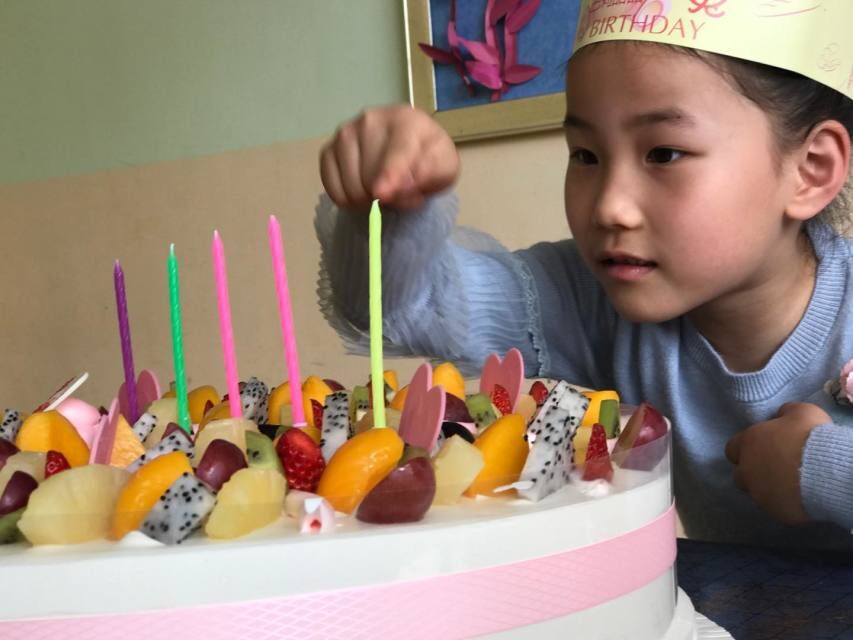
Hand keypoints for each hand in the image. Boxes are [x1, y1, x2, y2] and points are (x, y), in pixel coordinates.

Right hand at [319, 105, 459, 210]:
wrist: (409, 151)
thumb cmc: (428, 160)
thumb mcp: (445, 168)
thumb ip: (431, 173)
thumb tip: (406, 183)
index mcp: (405, 120)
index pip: (396, 151)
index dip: (389, 175)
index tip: (381, 192)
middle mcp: (370, 119)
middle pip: (371, 174)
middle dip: (387, 196)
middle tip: (401, 193)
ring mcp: (345, 133)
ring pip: (351, 185)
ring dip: (367, 200)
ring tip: (383, 190)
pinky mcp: (328, 149)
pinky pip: (333, 188)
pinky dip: (347, 199)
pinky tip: (363, 189)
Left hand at [725, 402, 829, 524]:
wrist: (826, 470)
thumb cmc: (809, 436)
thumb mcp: (799, 412)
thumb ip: (784, 414)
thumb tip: (781, 416)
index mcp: (748, 444)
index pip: (733, 448)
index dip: (745, 449)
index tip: (761, 449)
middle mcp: (747, 470)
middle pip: (740, 474)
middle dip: (752, 472)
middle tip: (775, 469)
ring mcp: (759, 493)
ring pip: (756, 493)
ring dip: (767, 488)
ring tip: (788, 485)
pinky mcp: (775, 511)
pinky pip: (776, 508)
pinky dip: (784, 503)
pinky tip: (798, 497)